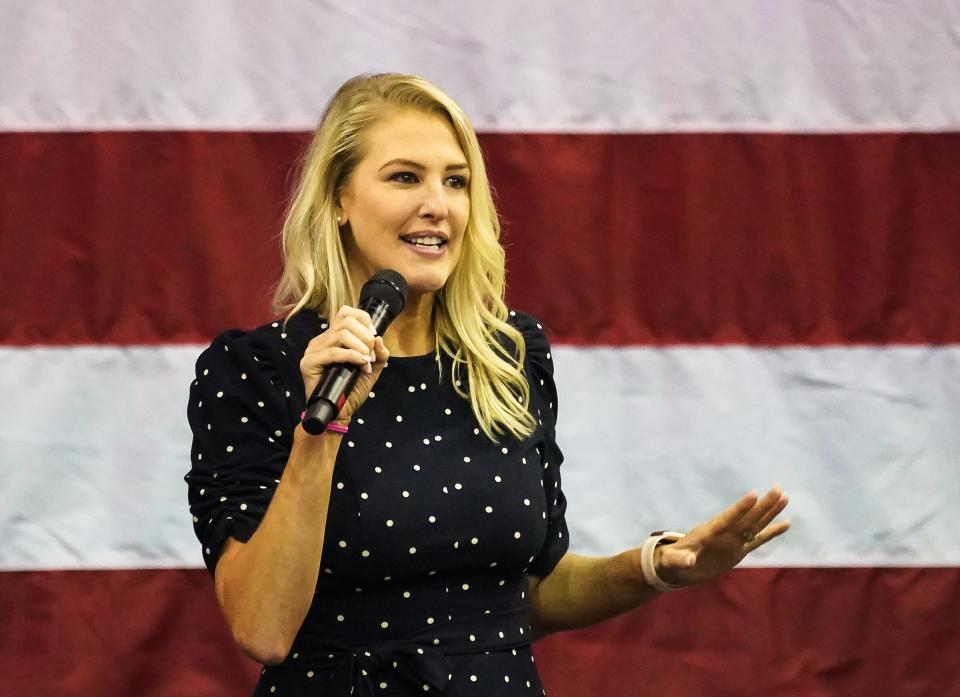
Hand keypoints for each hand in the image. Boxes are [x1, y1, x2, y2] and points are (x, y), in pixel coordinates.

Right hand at [299, 305, 389, 422]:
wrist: (338, 414)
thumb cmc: (352, 391)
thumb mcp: (371, 369)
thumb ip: (378, 354)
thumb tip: (379, 338)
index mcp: (333, 338)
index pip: (345, 313)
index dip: (363, 320)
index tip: (373, 336)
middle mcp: (322, 341)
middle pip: (346, 321)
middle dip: (365, 336)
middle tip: (371, 355)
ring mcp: (313, 351)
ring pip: (341, 334)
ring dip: (360, 347)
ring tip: (366, 362)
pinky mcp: (309, 363)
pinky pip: (333, 352)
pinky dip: (351, 356)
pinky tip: (361, 364)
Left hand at [651, 487, 789, 586]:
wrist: (678, 566)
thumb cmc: (672, 561)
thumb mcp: (672, 562)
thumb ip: (679, 560)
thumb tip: (688, 561)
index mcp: (709, 532)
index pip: (727, 518)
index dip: (740, 507)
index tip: (754, 494)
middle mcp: (724, 533)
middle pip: (747, 517)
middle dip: (763, 505)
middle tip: (778, 489)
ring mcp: (733, 540)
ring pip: (756, 524)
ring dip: (770, 511)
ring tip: (784, 497)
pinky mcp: (739, 549)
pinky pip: (759, 539)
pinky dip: (772, 532)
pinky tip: (786, 523)